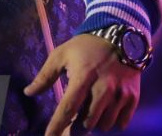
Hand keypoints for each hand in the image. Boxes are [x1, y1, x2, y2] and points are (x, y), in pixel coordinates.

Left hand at [24, 33, 140, 133]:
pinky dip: (113, 122)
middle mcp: (103, 88)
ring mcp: (120, 93)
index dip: (57, 126)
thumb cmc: (86, 47)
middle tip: (75, 119)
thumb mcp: (61, 55)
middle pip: (87, 122)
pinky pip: (122, 123)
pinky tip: (107, 112)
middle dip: (78, 126)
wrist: (120, 36)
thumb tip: (28, 92)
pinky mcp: (133, 97)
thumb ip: (45, 76)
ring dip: (95, 123)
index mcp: (83, 76)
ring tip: (91, 111)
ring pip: (104, 125)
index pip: (68, 108)